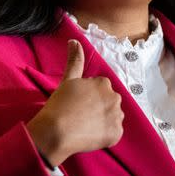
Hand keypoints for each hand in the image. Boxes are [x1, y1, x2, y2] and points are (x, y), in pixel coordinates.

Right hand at [26, 39, 123, 166]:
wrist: (57, 131)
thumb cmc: (59, 104)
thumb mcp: (67, 80)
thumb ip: (75, 60)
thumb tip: (74, 41)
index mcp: (104, 83)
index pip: (100, 88)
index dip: (87, 96)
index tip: (76, 102)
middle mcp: (115, 98)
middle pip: (108, 102)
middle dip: (98, 107)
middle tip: (79, 114)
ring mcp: (117, 117)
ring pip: (112, 117)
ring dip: (102, 121)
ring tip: (84, 125)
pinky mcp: (117, 133)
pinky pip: (113, 133)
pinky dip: (104, 135)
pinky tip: (90, 135)